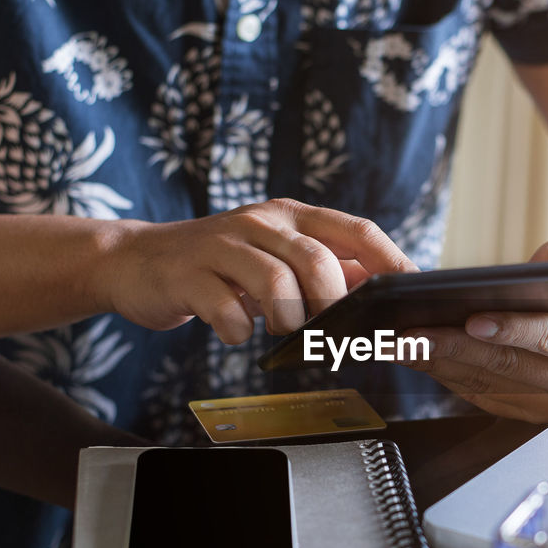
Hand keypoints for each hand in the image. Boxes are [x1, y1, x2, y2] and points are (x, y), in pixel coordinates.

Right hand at [101, 198, 414, 341]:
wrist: (136, 260)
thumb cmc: (220, 263)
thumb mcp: (276, 253)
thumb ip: (326, 265)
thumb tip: (382, 285)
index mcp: (291, 215)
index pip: (355, 229)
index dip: (389, 259)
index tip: (411, 289)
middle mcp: (260, 222)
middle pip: (317, 259)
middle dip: (331, 302)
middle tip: (324, 326)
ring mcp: (221, 245)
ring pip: (275, 281)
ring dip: (287, 318)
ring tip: (277, 328)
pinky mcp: (188, 275)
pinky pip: (227, 310)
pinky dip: (239, 331)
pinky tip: (235, 331)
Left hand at [403, 224, 547, 422]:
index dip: (512, 329)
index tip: (474, 319)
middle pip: (507, 365)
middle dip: (454, 346)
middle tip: (412, 330)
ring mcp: (546, 404)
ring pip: (482, 383)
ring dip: (436, 362)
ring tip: (399, 339)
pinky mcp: (518, 412)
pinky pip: (472, 392)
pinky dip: (440, 371)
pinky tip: (412, 352)